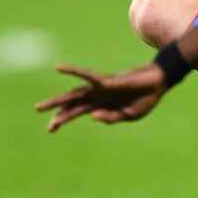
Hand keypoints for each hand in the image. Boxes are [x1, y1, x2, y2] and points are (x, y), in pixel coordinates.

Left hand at [35, 63, 166, 132]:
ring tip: (39, 108)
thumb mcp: (128, 115)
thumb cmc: (145, 99)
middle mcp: (97, 96)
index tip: (50, 129)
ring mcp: (100, 89)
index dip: (63, 119)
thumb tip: (91, 116)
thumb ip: (110, 117)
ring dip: (57, 102)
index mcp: (101, 106)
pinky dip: (73, 71)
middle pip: (72, 106)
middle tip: (45, 127)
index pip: (77, 112)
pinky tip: (58, 68)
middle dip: (58, 115)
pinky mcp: (106, 81)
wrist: (158, 84)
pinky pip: (87, 76)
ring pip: (74, 96)